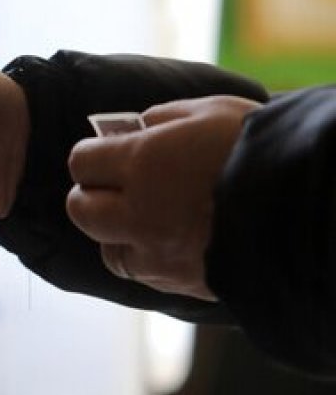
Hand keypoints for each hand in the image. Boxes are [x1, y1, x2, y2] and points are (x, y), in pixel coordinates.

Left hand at [66, 95, 259, 300]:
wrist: (312, 209)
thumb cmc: (264, 149)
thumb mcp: (213, 112)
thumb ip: (165, 117)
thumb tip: (138, 126)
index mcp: (143, 162)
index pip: (82, 162)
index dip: (93, 156)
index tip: (108, 153)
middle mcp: (140, 211)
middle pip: (81, 209)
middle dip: (92, 196)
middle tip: (117, 188)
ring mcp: (159, 253)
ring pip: (109, 251)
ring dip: (117, 235)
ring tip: (145, 221)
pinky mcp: (183, 283)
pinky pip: (144, 275)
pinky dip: (147, 260)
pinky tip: (170, 244)